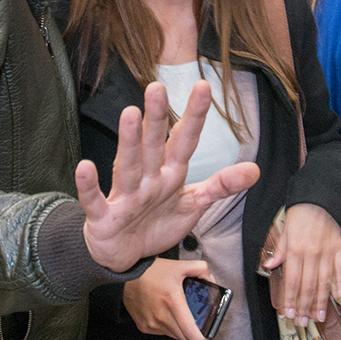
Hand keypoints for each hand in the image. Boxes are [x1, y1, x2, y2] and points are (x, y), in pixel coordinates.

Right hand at [78, 80, 259, 271]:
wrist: (122, 252)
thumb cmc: (156, 221)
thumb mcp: (193, 204)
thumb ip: (220, 186)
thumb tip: (255, 170)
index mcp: (169, 174)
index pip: (184, 141)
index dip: (195, 117)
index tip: (203, 87)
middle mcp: (147, 179)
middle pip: (153, 146)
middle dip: (157, 118)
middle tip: (157, 87)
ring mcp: (124, 196)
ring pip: (127, 166)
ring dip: (129, 142)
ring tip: (129, 114)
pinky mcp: (103, 216)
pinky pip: (95, 200)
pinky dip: (89, 186)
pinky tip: (84, 167)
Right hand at [123, 258, 219, 339]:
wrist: (127, 275)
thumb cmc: (152, 271)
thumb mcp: (179, 266)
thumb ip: (200, 269)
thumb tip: (212, 281)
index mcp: (173, 301)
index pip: (191, 330)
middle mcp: (161, 316)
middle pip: (185, 337)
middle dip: (194, 334)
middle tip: (196, 324)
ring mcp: (151, 323)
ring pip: (174, 335)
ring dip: (180, 329)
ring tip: (176, 312)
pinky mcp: (144, 326)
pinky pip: (162, 332)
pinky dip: (167, 327)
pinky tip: (164, 313)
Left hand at [262, 203, 340, 324]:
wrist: (320, 199)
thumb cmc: (299, 215)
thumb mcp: (284, 230)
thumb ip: (279, 250)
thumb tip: (268, 266)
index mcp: (294, 249)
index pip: (291, 280)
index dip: (290, 298)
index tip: (288, 313)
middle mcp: (311, 253)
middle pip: (307, 285)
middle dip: (304, 306)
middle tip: (303, 322)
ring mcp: (327, 252)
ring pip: (323, 281)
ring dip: (321, 301)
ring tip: (318, 317)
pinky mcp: (339, 248)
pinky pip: (340, 269)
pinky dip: (340, 283)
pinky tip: (338, 296)